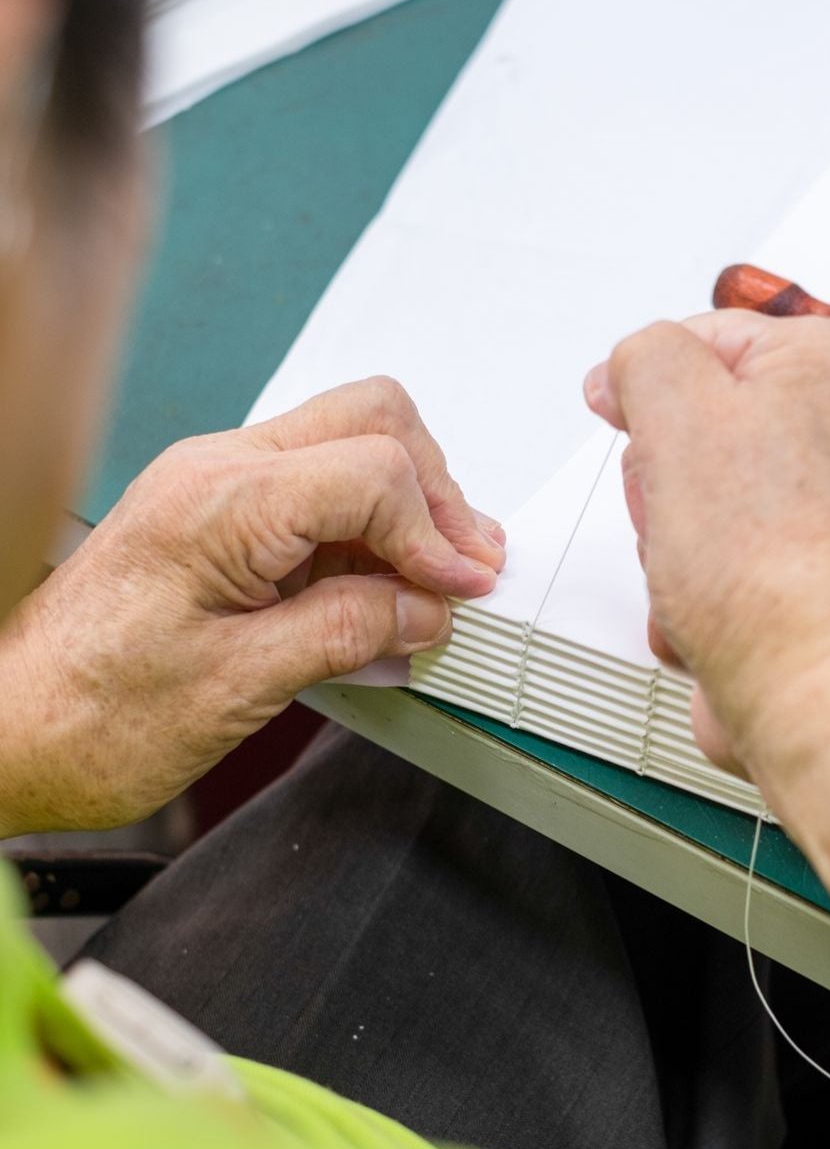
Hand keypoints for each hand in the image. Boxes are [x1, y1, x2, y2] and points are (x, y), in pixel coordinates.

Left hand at [0, 377, 502, 835]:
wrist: (7, 729)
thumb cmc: (90, 714)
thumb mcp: (240, 686)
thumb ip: (348, 632)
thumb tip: (426, 608)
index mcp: (220, 504)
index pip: (373, 471)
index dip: (435, 533)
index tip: (462, 592)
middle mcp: (219, 470)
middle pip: (371, 419)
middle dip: (436, 492)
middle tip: (464, 567)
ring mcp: (218, 484)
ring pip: (351, 443)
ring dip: (408, 507)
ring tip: (435, 581)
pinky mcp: (220, 513)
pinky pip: (319, 488)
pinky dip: (370, 528)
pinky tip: (385, 588)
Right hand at [584, 311, 829, 787]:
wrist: (811, 688)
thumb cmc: (769, 565)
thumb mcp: (678, 407)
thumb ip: (643, 356)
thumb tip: (627, 371)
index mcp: (828, 362)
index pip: (697, 338)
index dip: (644, 388)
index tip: (627, 421)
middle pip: (688, 429)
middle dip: (659, 482)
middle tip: (681, 509)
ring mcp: (816, 507)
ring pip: (688, 503)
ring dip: (667, 546)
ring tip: (700, 571)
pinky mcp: (795, 572)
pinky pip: (708, 562)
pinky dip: (689, 593)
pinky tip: (709, 612)